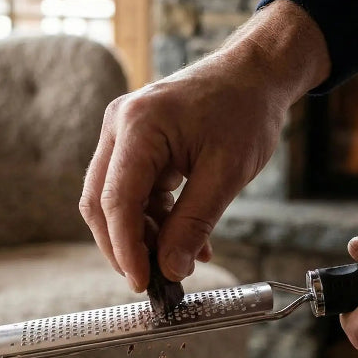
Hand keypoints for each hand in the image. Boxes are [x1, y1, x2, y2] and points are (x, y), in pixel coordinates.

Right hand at [80, 0, 329, 290]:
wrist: (255, 74)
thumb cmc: (245, 111)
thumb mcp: (226, 174)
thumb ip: (194, 224)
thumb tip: (171, 270)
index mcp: (139, 127)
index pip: (117, 201)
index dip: (126, 249)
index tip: (143, 283)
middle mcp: (120, 127)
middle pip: (101, 203)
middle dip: (124, 247)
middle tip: (153, 281)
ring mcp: (123, 135)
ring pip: (115, 202)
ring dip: (143, 238)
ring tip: (179, 262)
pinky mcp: (135, 145)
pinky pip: (134, 193)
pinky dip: (155, 221)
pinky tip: (186, 242)